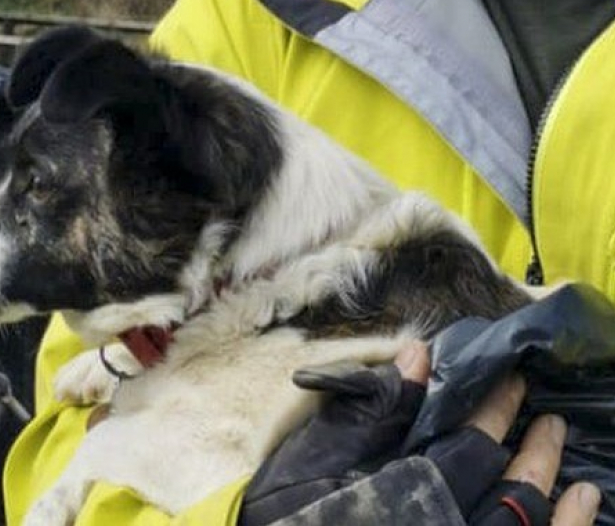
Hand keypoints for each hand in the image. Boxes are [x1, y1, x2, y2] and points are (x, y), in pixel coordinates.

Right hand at [238, 343, 602, 525]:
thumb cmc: (284, 510)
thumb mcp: (318, 455)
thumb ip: (373, 410)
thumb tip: (419, 355)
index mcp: (404, 497)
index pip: (468, 450)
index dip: (494, 413)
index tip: (511, 381)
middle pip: (508, 496)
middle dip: (535, 453)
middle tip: (549, 419)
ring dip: (559, 505)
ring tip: (579, 479)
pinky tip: (575, 514)